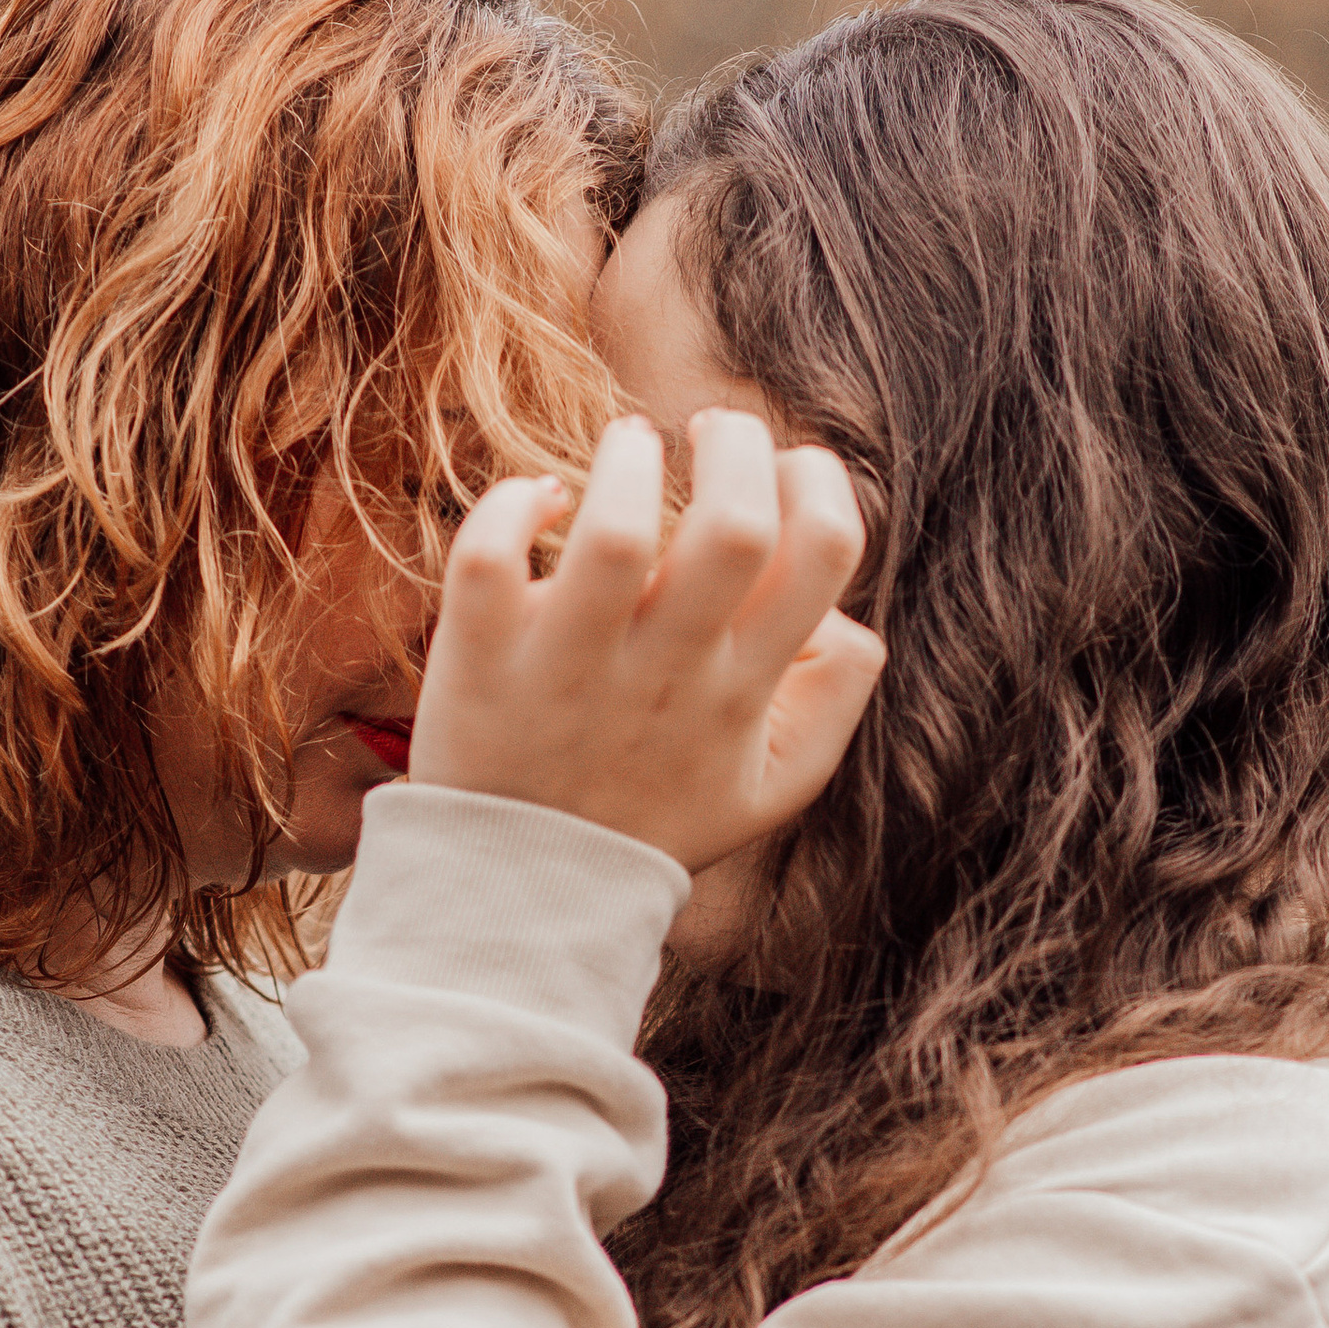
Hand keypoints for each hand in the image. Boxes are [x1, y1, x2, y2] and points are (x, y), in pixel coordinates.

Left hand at [409, 408, 884, 872]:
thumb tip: (845, 609)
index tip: (784, 467)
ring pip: (613, 533)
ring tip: (628, 447)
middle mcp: (667, 673)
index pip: (825, 553)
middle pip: (734, 525)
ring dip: (627, 460)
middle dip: (735, 444)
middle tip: (705, 432)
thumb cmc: (655, 817)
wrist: (525, 895)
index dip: (821, 481)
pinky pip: (490, 558)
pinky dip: (515, 503)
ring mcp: (571, 667)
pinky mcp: (483, 661)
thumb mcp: (776, 784)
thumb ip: (835, 696)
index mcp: (743, 689)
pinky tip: (539, 502)